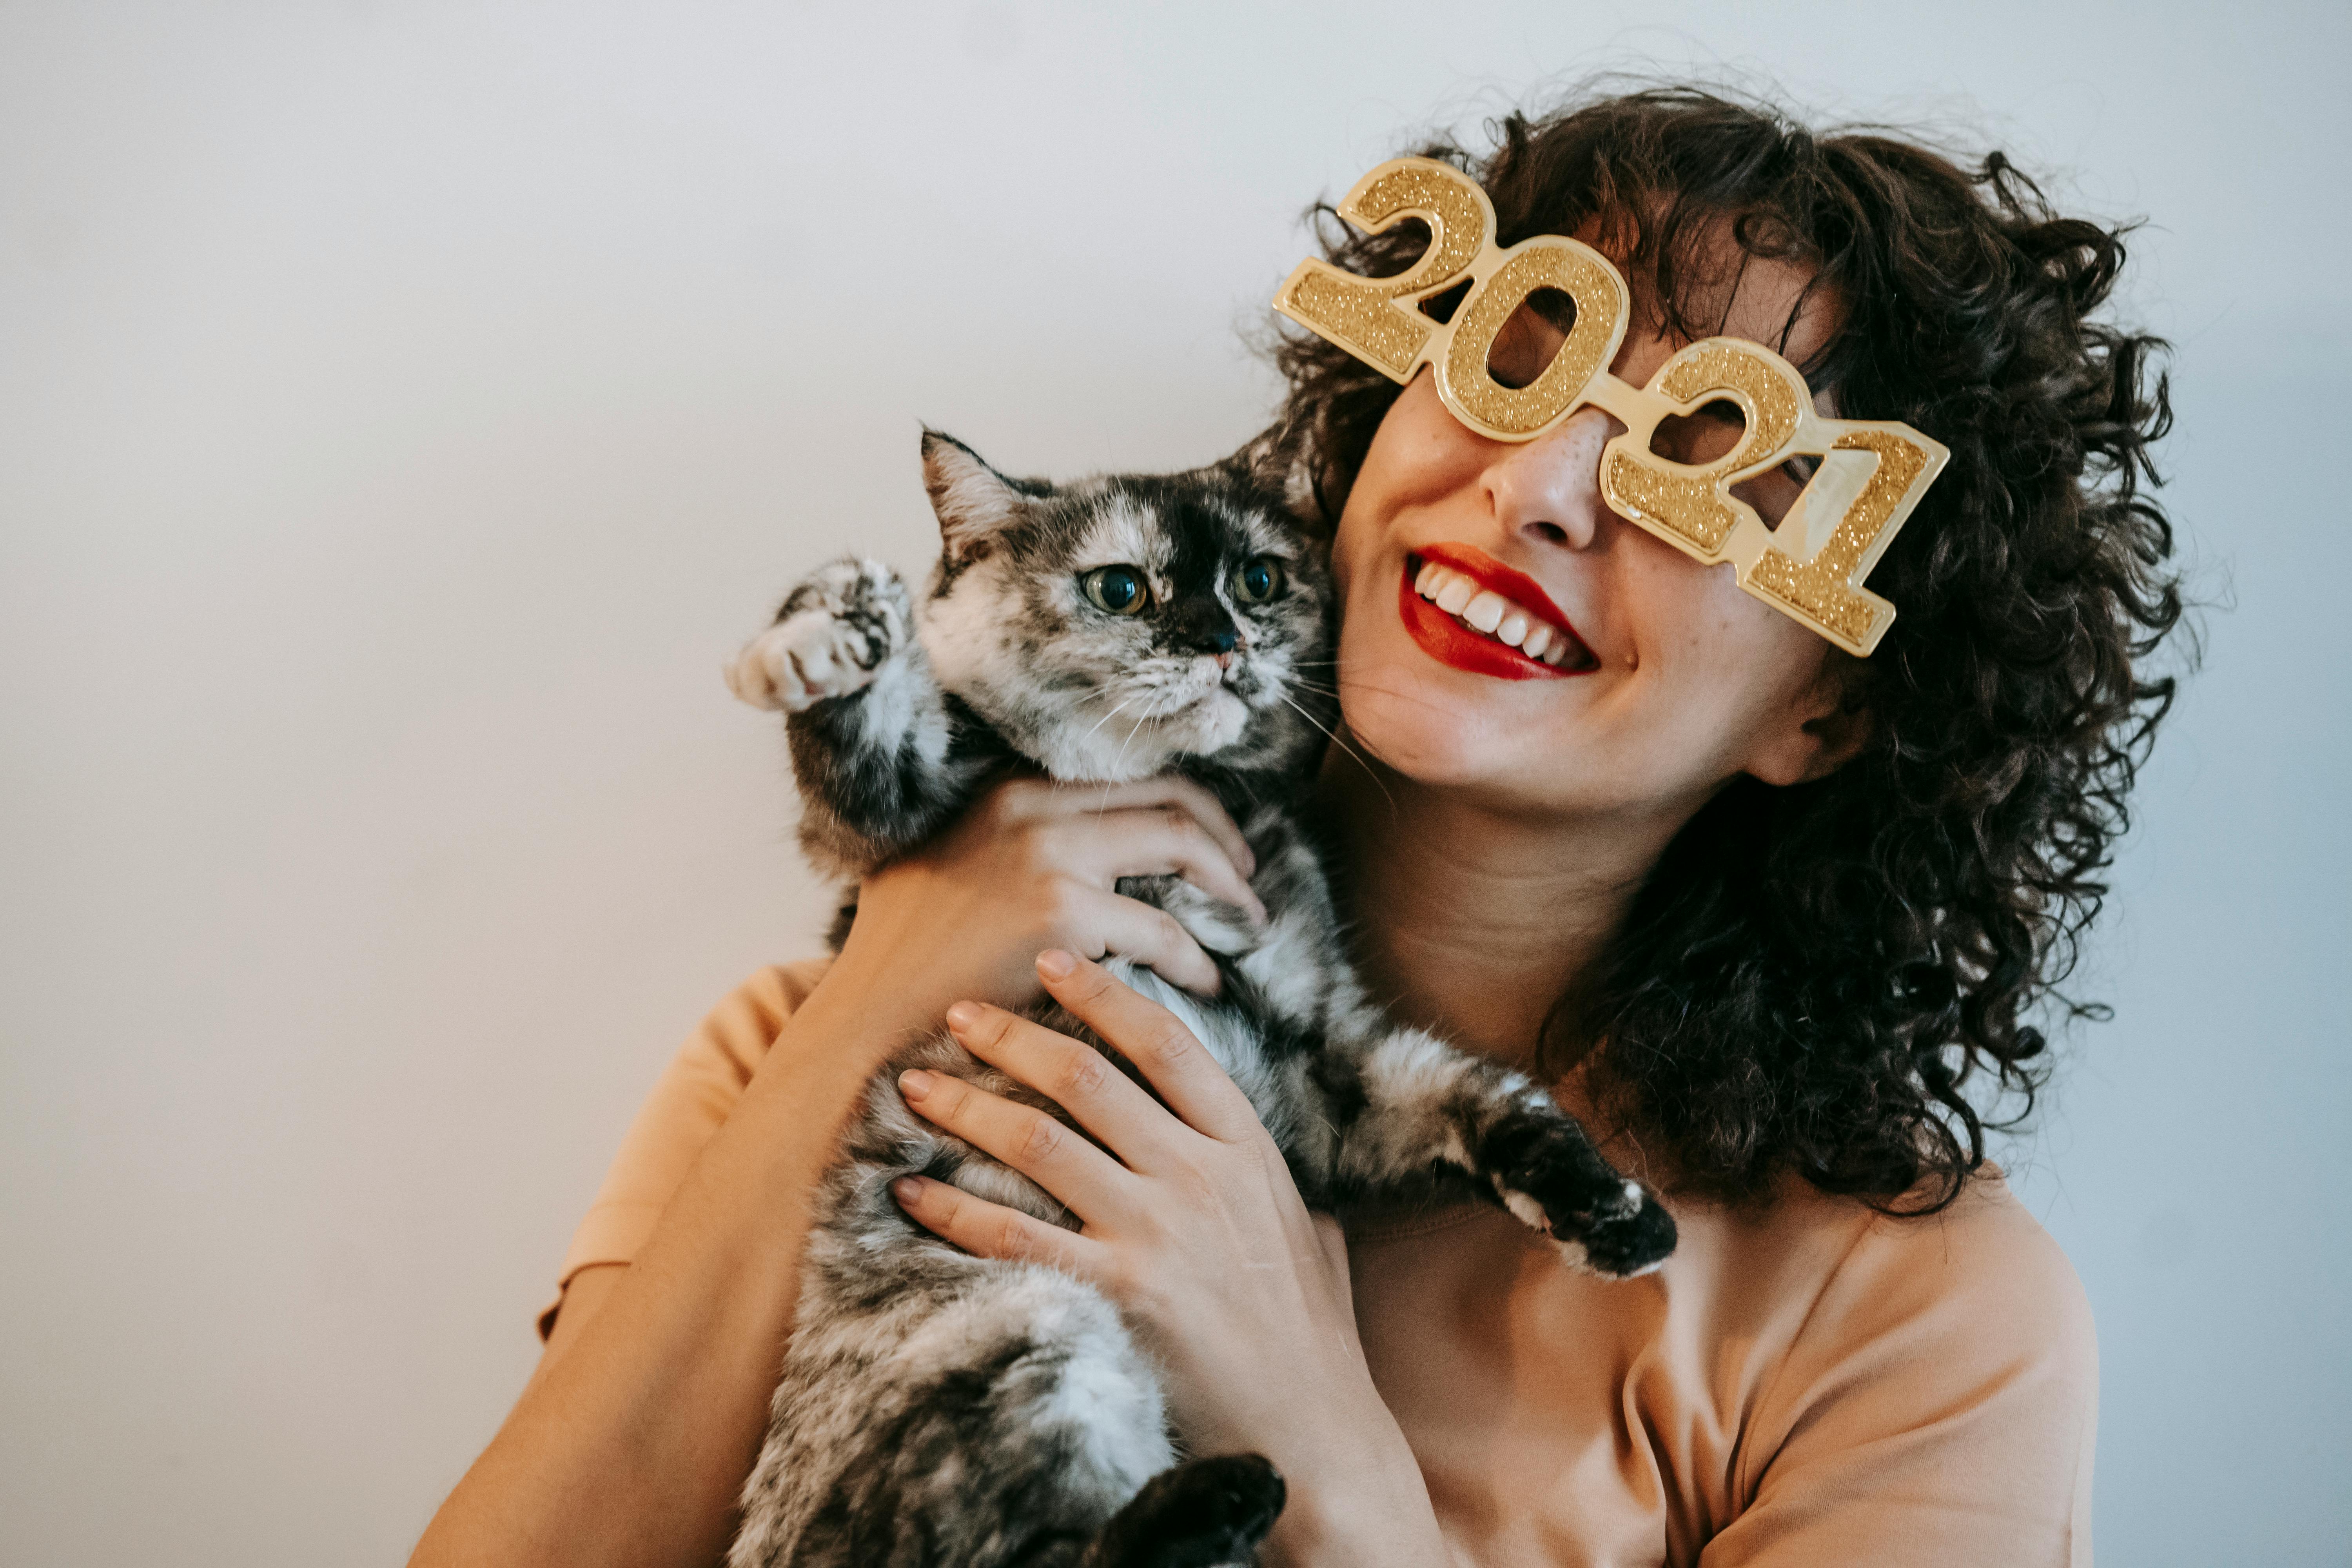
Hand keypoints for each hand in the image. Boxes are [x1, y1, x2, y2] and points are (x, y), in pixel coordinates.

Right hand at [818, 776, 1262, 1038]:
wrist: (865, 1022)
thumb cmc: (905, 964)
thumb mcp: (947, 870)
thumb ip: (1011, 847)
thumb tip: (1086, 854)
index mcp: (1008, 792)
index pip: (1128, 775)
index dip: (1189, 807)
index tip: (1217, 843)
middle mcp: (1030, 807)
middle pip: (1168, 798)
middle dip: (1224, 841)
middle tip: (1249, 885)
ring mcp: (1047, 856)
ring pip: (1178, 848)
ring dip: (1227, 892)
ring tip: (1245, 928)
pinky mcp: (1061, 914)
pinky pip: (1163, 931)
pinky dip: (1195, 958)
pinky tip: (1204, 983)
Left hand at [888, 952, 1445, 1564]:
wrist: (1312, 1431)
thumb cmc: (1307, 1335)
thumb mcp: (1306, 1231)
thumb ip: (1271, 1181)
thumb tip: (1248, 1152)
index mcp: (1246, 1148)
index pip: (1166, 1044)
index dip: (1104, 994)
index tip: (1053, 959)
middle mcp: (1199, 1178)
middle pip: (1088, 1078)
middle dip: (1012, 1036)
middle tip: (955, 1011)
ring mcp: (1157, 1236)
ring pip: (1039, 1142)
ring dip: (966, 1107)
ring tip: (913, 1086)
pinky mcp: (1116, 1297)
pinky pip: (1013, 1237)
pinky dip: (951, 1211)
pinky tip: (909, 1193)